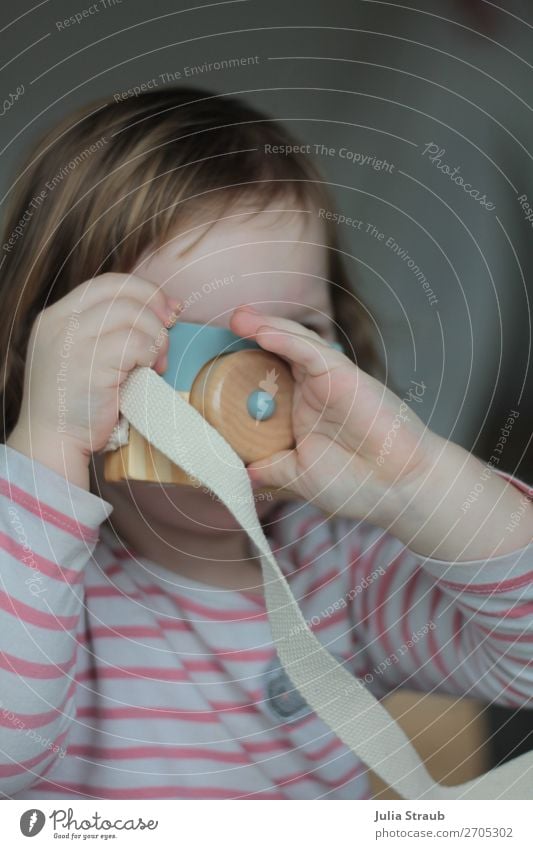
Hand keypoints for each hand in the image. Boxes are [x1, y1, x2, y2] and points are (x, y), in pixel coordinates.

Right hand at [7, 273, 179, 488]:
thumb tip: (163, 310)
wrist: (52, 442)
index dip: (143, 291)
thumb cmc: (76, 404)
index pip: (106, 283)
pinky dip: (151, 354)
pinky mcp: (90, 365)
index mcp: (56, 317)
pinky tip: (151, 371)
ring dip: (155, 336)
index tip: (167, 309)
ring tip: (156, 362)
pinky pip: (136, 343)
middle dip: (155, 307)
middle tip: (169, 330)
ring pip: (132, 314)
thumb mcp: (82, 356)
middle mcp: (60, 323)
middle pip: (122, 291)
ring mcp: (72, 342)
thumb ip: (107, 332)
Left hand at [229, 306, 436, 525]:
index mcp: (301, 412)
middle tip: (230, 320)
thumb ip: (272, 469)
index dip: (245, 364)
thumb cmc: (357, 485)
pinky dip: (287, 340)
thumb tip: (240, 474)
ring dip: (266, 327)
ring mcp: (329, 381)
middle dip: (254, 333)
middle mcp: (314, 391)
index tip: (217, 359)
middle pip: (279, 352)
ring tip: (239, 318)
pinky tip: (263, 332)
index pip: (268, 378)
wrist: (399, 490)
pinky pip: (312, 352)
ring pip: (294, 343)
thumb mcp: (300, 477)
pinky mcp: (344, 375)